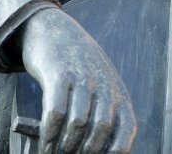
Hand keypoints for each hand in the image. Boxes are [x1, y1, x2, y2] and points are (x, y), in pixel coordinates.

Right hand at [15, 8, 136, 153]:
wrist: (55, 30)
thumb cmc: (78, 67)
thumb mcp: (101, 86)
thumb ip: (104, 114)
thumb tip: (97, 150)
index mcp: (118, 93)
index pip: (126, 130)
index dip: (114, 152)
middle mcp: (103, 85)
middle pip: (100, 129)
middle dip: (84, 152)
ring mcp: (81, 78)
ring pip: (77, 123)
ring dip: (65, 146)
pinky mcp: (58, 73)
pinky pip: (55, 110)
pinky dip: (49, 132)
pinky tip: (44, 142)